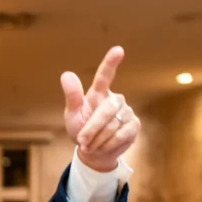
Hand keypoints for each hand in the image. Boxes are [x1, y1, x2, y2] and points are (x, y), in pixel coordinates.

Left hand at [61, 46, 139, 171]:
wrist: (93, 152)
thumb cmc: (81, 130)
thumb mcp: (72, 114)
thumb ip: (72, 96)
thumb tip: (66, 74)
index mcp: (98, 93)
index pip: (105, 76)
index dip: (111, 63)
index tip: (118, 50)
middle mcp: (115, 99)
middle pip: (105, 111)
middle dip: (91, 129)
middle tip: (82, 141)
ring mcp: (127, 111)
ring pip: (112, 125)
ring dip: (98, 140)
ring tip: (92, 145)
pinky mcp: (134, 124)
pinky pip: (122, 135)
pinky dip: (109, 144)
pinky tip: (104, 146)